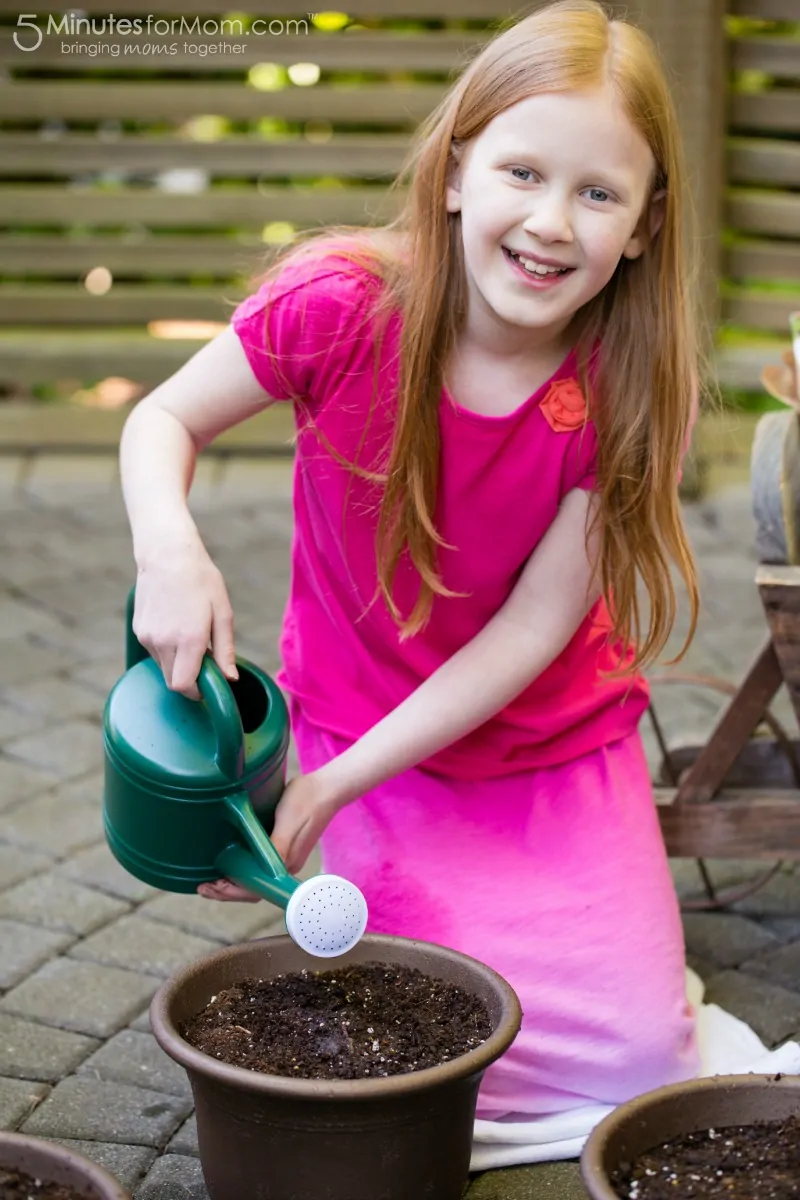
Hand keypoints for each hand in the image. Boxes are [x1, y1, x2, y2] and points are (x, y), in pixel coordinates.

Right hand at [133, 539, 236, 699]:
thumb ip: (225, 650)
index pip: (184, 686)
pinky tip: (176, 626)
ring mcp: (148, 637)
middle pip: (172, 682)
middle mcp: (164, 641)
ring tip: (191, 637)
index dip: (196, 692)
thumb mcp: (223, 613)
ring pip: (163, 668)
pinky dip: (167, 650)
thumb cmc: (201, 580)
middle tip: (205, 660)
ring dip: (178, 663)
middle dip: (189, 680)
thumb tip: (230, 679)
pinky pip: (155, 652)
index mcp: (189, 639)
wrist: (167, 555)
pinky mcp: (138, 630)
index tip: (209, 685)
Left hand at [197, 772, 343, 901]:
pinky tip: (230, 861)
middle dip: (225, 890)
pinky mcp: (284, 847)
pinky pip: (259, 865)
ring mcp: (285, 857)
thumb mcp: (286, 823)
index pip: (254, 890)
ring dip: (232, 881)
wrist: (326, 788)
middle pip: (252, 888)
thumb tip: (262, 870)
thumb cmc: (306, 801)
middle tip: (202, 886)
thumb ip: (275, 847)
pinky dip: (241, 868)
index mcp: (285, 865)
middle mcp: (285, 867)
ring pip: (255, 878)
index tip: (210, 887)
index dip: (230, 892)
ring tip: (211, 879)